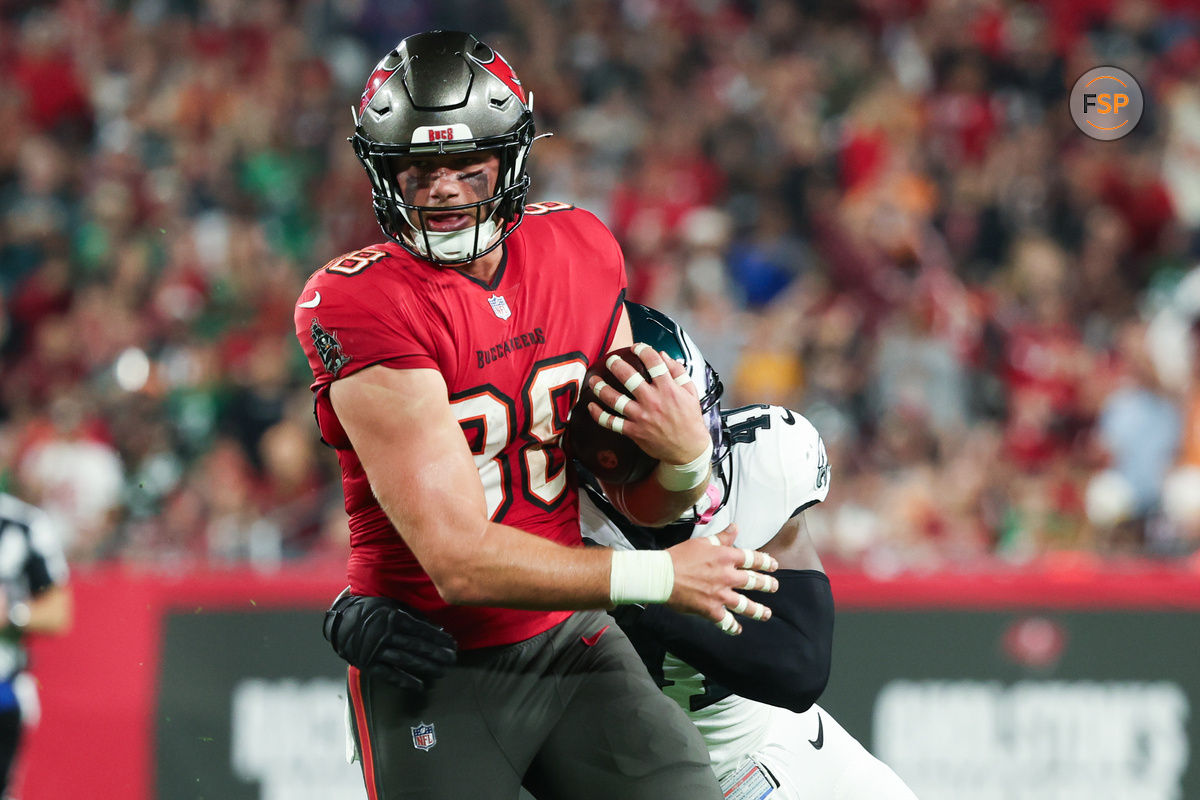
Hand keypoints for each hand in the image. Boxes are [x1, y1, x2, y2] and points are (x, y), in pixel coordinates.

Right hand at [323, 592, 457, 690]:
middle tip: (452, 660)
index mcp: (393, 617)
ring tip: (442, 672)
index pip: (422, 630)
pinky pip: (389, 675)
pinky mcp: (367, 664)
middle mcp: (385, 634)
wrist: (341, 620)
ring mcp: (375, 650)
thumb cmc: (373, 611)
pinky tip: (420, 686)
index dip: (439, 639)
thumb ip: (415, 617)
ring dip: (426, 668)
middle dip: (437, 654)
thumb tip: (439, 630)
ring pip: (405, 661)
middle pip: (416, 646)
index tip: (453, 645)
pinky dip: (405, 681)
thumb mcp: (393, 606)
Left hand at [587, 344, 710, 463]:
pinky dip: (599, 415)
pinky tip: (591, 406)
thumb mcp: (690, 392)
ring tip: (594, 379)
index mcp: (668, 389)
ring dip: (601, 388)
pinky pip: (611, 422)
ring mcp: (641, 417)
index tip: (636, 347)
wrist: (688, 449)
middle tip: (610, 360)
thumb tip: (663, 354)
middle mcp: (653, 401)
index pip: (653, 363)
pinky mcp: (634, 431)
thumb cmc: (689, 419)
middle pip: (629, 378)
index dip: (643, 350)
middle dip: (616, 365)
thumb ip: (677, 371)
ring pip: (615, 399)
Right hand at [664, 526, 778, 634]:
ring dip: (758, 610)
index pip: (753, 559)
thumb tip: (735, 527)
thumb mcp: (702, 542)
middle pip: (754, 581)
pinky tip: (737, 629)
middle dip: (767, 585)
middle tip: (774, 587)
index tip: (773, 565)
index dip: (766, 562)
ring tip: (766, 614)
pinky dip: (732, 627)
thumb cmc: (679, 557)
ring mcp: (721, 595)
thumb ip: (722, 537)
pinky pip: (727, 621)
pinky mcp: (711, 610)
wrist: (662, 576)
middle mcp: (727, 576)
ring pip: (746, 605)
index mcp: (726, 557)